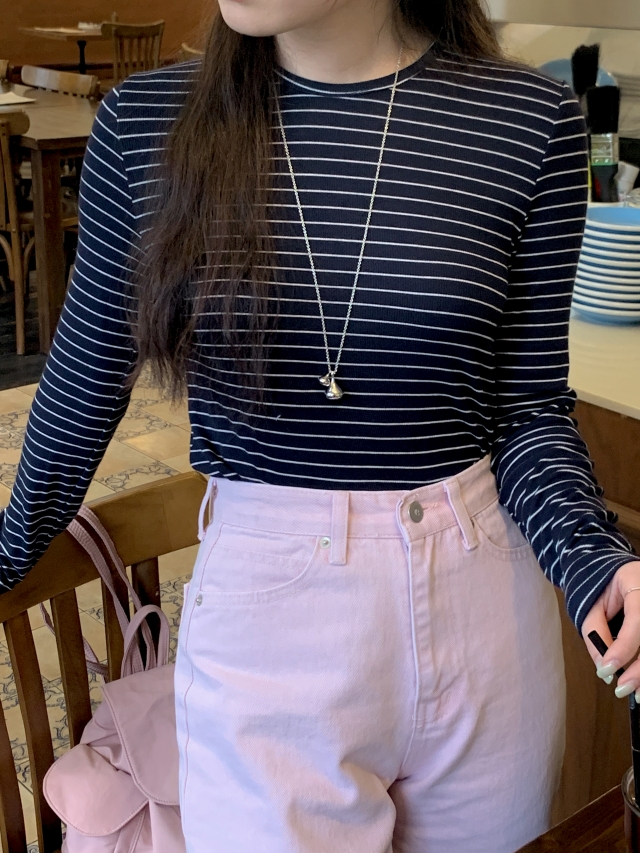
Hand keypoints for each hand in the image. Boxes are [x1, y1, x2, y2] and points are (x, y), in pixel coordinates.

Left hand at [582, 561, 639, 698]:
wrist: (617, 570)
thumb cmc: (603, 586)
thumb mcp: (592, 603)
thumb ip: (595, 632)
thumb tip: (603, 667)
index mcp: (637, 582)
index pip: (638, 618)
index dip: (624, 647)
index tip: (608, 669)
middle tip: (622, 689)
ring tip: (635, 693)